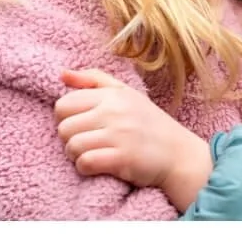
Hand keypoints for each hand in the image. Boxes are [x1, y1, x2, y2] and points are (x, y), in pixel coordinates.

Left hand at [54, 67, 212, 205]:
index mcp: (112, 95)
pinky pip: (85, 162)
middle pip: (64, 128)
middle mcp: (114, 112)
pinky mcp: (122, 158)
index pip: (64, 104)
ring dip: (77, 155)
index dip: (66, 118)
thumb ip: (93, 80)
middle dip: (70, 139)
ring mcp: (119, 135)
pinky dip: (86, 168)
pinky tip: (98, 166)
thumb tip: (62, 74)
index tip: (81, 125)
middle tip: (87, 142)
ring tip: (92, 153)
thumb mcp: (125, 93)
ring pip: (72, 146)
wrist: (178, 154)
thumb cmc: (148, 123)